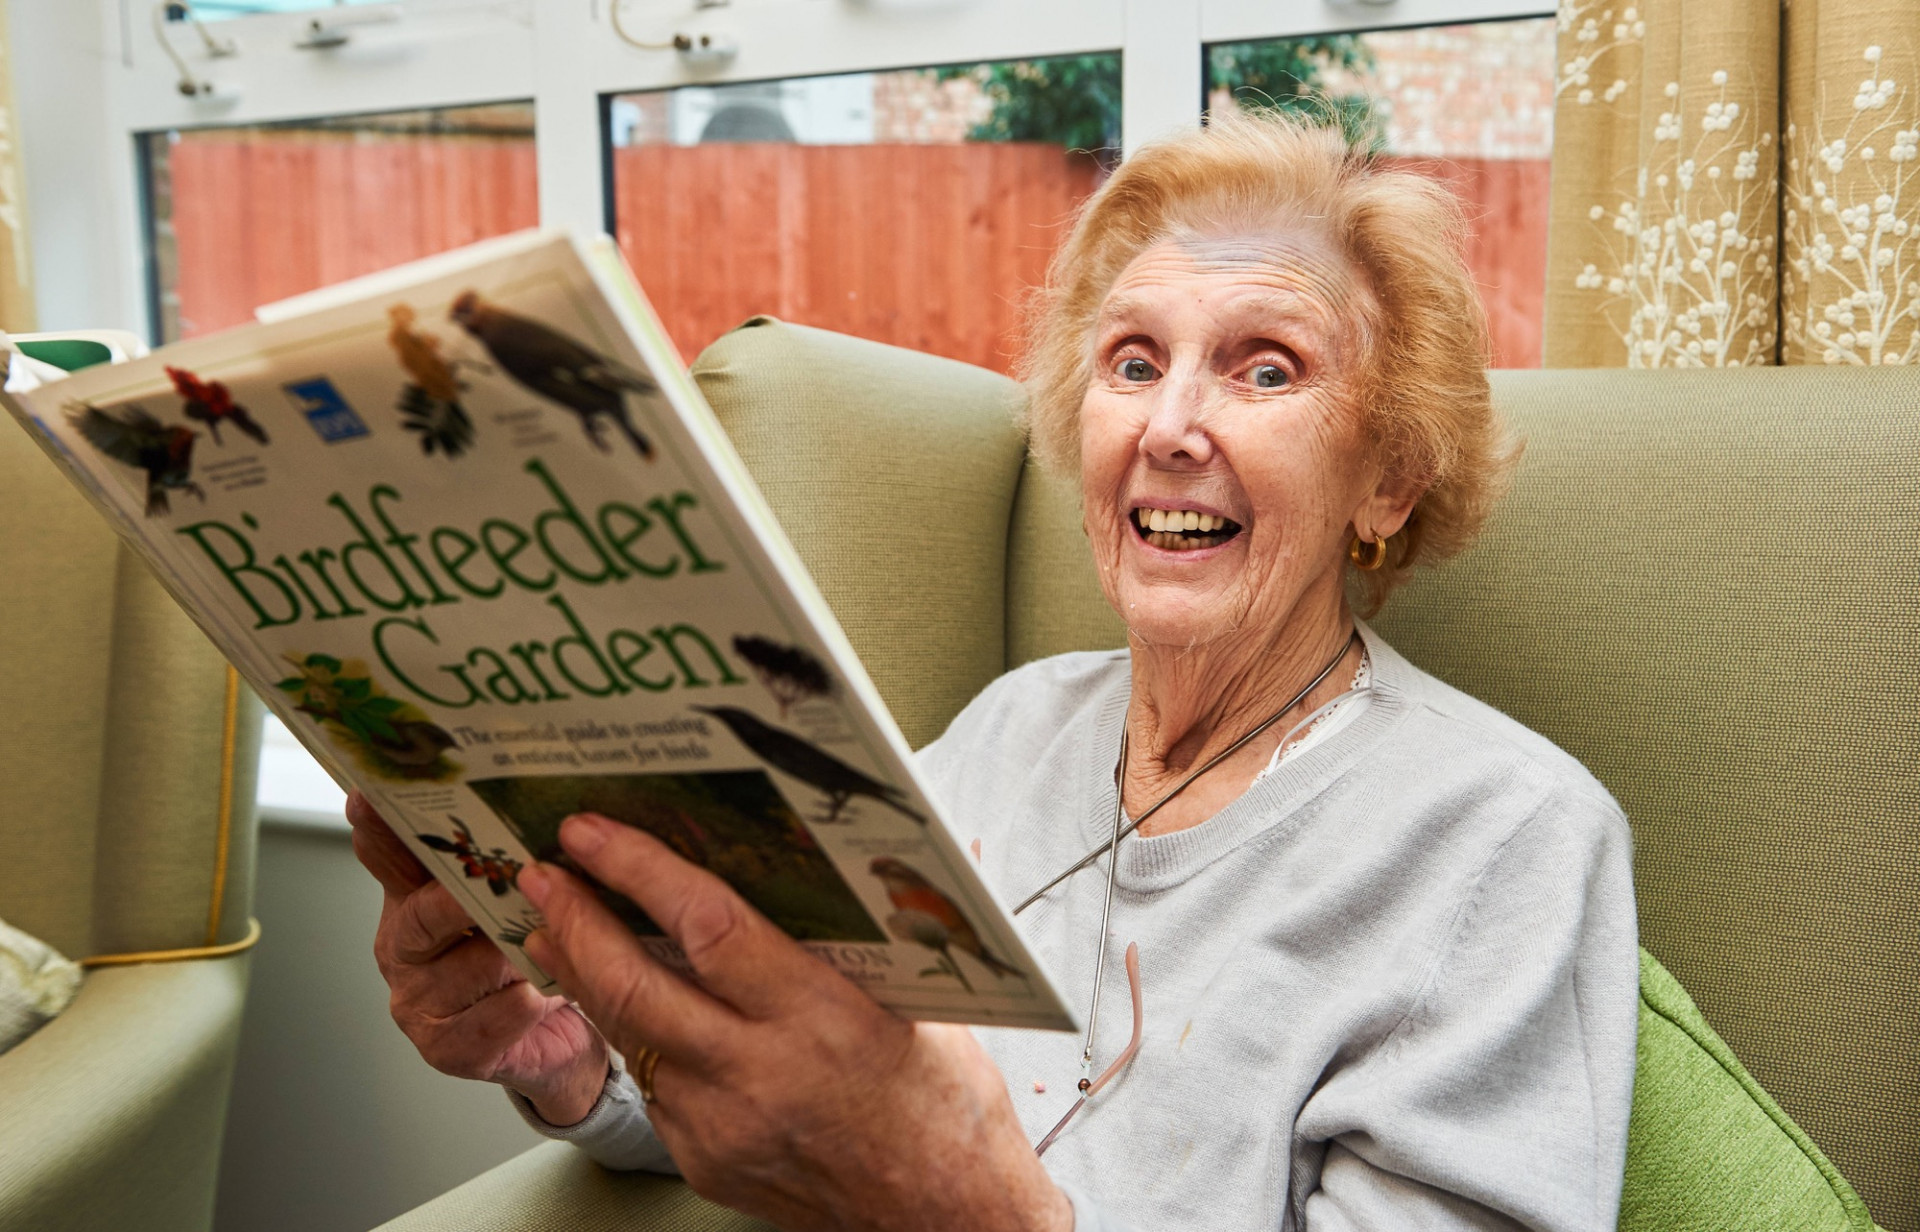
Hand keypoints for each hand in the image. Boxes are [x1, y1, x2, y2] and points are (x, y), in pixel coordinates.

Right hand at [347, 791, 610, 1125]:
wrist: (563, 1035)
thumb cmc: (538, 953)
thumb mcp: (523, 895)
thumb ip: (511, 854)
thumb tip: (535, 800)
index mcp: (414, 897)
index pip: (388, 857)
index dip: (378, 829)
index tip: (367, 798)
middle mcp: (406, 948)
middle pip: (421, 914)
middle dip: (465, 899)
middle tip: (508, 878)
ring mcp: (420, 1001)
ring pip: (465, 968)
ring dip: (513, 955)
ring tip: (551, 943)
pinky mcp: (447, 1048)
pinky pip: (487, 1020)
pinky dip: (521, 1005)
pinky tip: (543, 995)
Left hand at [518, 813, 1070, 1231]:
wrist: (942, 1215)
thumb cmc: (942, 1102)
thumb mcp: (917, 1002)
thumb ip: (861, 937)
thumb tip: (854, 855)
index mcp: (821, 1020)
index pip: (708, 929)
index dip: (640, 873)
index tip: (594, 834)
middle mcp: (759, 1075)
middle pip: (633, 987)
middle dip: (577, 921)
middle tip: (543, 874)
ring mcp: (721, 1125)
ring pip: (628, 1035)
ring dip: (584, 975)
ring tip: (555, 925)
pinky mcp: (704, 1159)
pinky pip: (656, 1083)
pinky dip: (638, 1035)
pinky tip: (627, 1003)